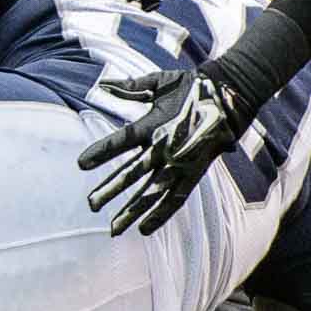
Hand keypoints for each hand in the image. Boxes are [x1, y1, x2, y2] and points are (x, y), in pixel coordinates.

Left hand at [78, 69, 248, 235]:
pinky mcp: (195, 174)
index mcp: (155, 124)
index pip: (121, 141)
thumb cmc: (190, 86)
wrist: (230, 96)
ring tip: (114, 228)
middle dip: (111, 189)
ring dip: (132, 211)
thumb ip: (129, 87)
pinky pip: (175, 198)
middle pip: (134, 173)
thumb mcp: (158, 82)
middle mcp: (167, 148)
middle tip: (91, 204)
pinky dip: (161, 214)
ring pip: (153, 193)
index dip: (101, 152)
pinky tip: (144, 228)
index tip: (80, 164)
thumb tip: (103, 83)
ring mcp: (182, 164)